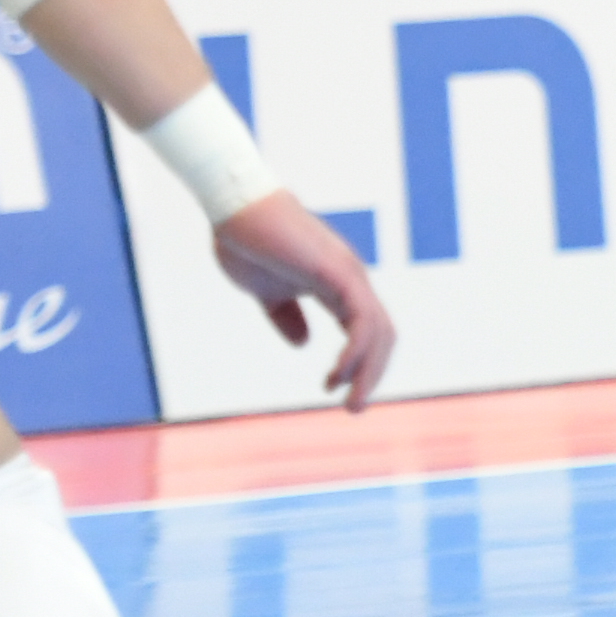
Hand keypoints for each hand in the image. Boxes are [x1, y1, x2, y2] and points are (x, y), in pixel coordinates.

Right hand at [213, 192, 395, 408]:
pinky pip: (361, 317)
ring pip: (377, 330)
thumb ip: (287, 315)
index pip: (364, 328)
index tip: (336, 390)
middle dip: (372, 374)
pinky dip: (357, 349)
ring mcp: (347, 273)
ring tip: (349, 401)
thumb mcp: (268, 292)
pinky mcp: (335, 271)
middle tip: (354, 408)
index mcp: (336, 285)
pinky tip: (339, 373)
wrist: (234, 208)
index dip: (359, 362)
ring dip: (368, 370)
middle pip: (381, 333)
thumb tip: (304, 343)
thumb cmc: (249, 243)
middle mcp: (350, 279)